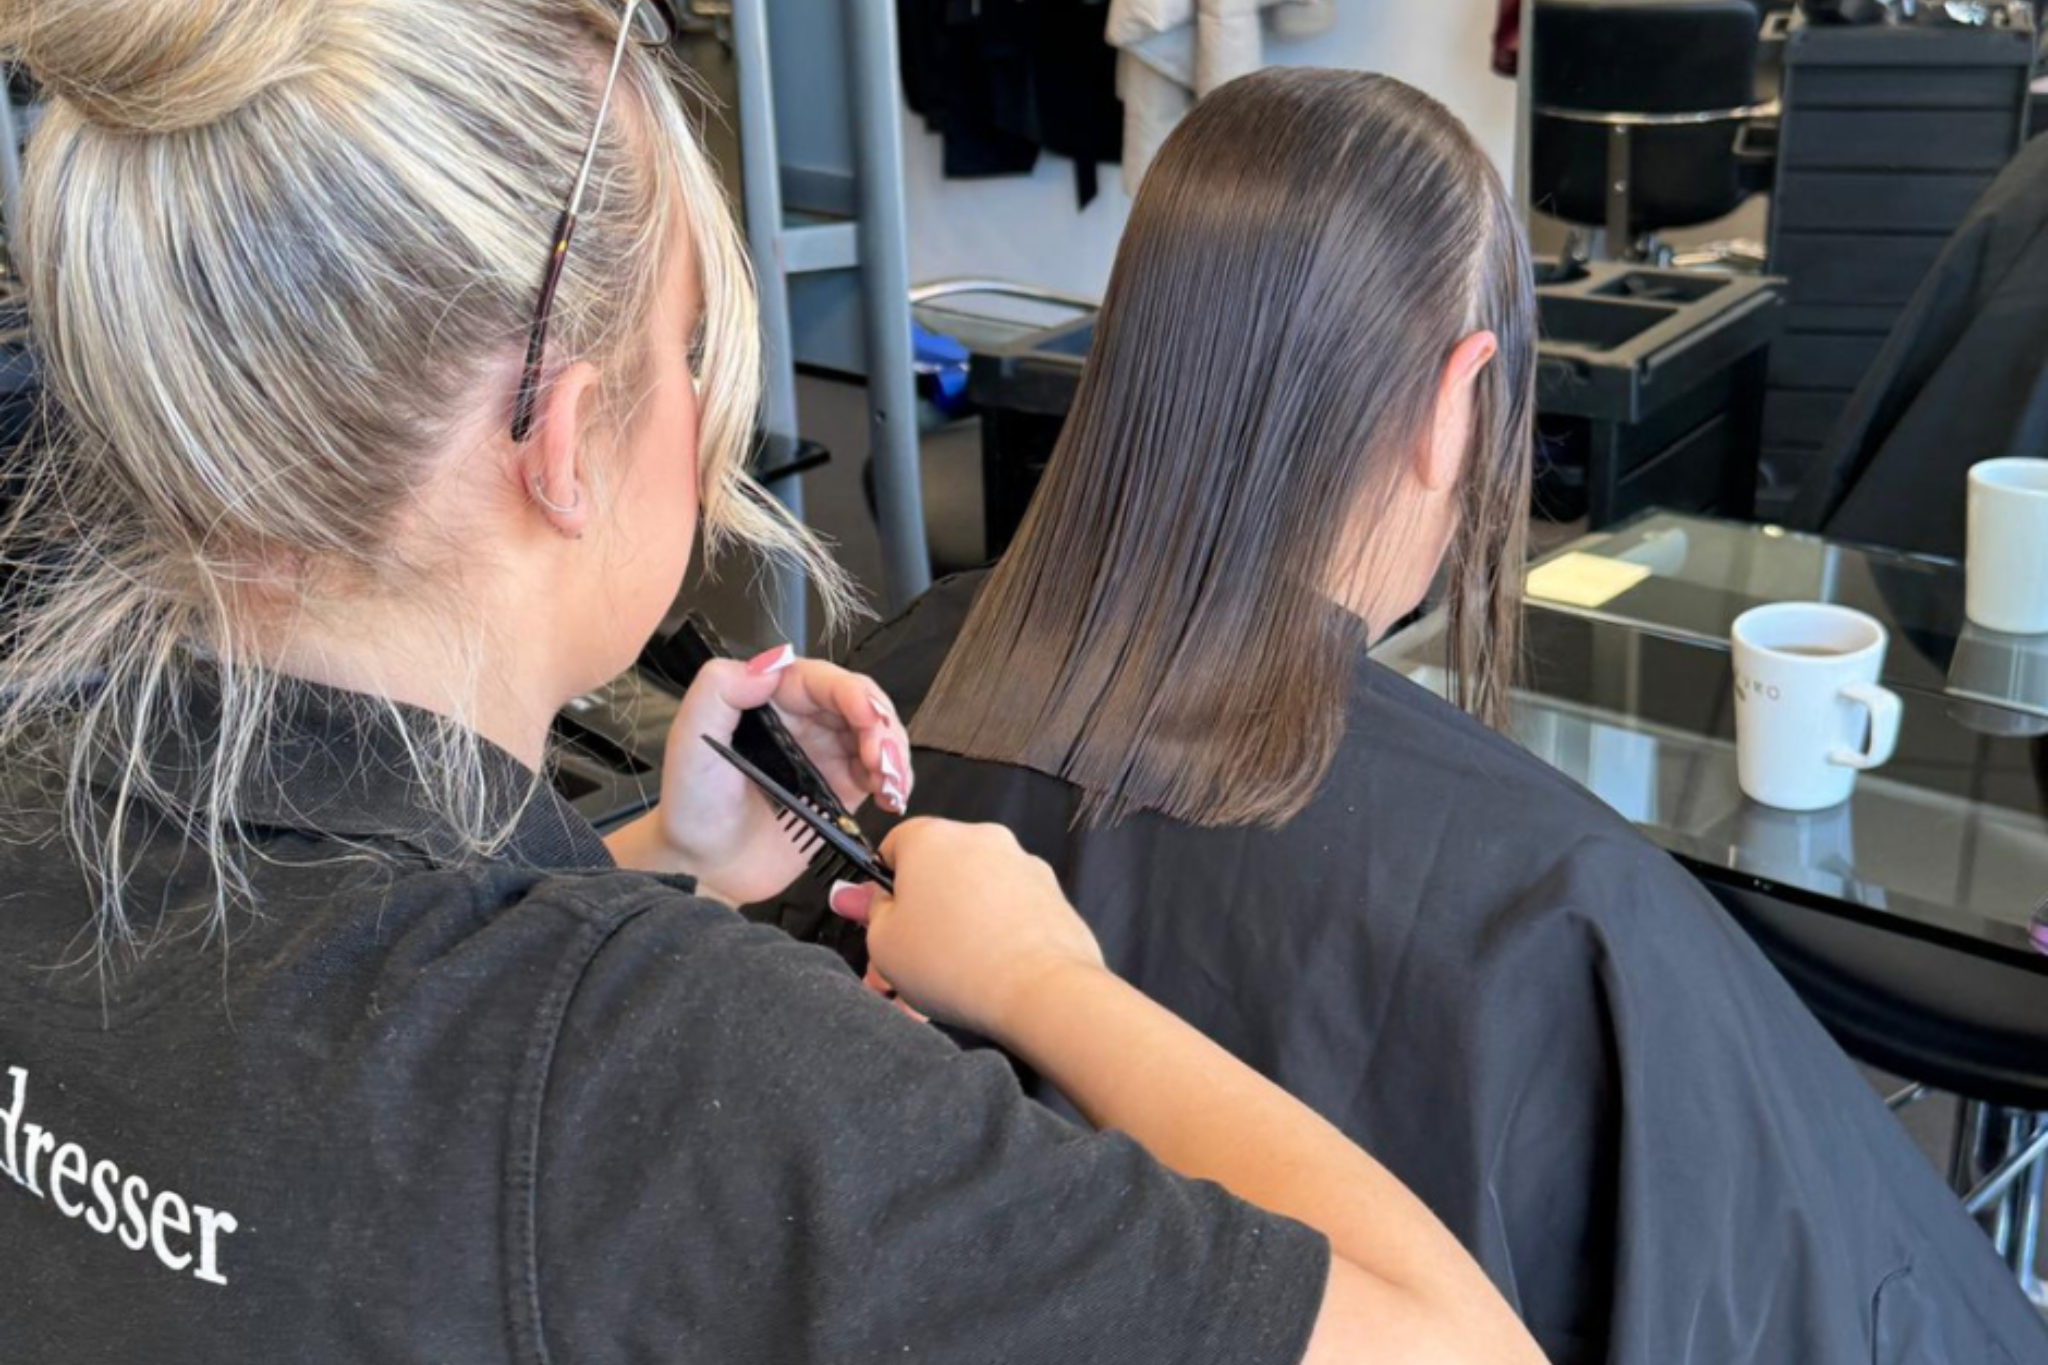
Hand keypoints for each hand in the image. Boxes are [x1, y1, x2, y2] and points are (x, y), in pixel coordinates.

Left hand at [631, 645, 912, 904]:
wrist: (703, 866)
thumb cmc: (690, 802)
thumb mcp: (690, 740)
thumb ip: (719, 691)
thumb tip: (772, 662)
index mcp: (771, 698)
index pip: (824, 680)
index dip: (853, 693)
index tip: (867, 718)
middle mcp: (805, 720)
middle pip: (862, 704)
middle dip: (882, 726)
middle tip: (883, 761)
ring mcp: (827, 756)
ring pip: (879, 736)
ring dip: (895, 754)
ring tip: (890, 785)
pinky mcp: (842, 790)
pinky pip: (880, 775)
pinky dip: (896, 782)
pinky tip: (892, 797)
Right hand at [827, 819, 1106, 1038]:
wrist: (1039, 990)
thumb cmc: (956, 962)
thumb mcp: (884, 943)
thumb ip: (869, 913)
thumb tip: (853, 896)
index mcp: (931, 837)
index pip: (893, 849)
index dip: (881, 890)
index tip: (878, 923)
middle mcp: (979, 839)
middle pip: (935, 877)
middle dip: (916, 922)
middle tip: (903, 969)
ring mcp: (1021, 864)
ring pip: (972, 899)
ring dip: (953, 935)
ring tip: (942, 986)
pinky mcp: (1050, 895)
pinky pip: (1007, 913)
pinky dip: (992, 938)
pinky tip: (981, 979)